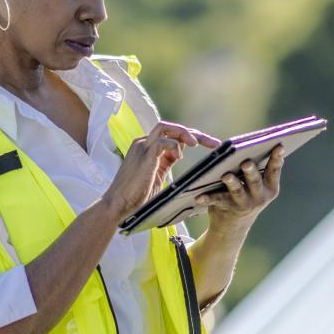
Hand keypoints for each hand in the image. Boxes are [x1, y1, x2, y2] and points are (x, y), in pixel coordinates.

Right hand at [105, 121, 219, 219]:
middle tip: (214, 143)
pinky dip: (173, 145)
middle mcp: (145, 144)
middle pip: (172, 128)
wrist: (118, 206)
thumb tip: (187, 168)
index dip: (193, 138)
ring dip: (184, 133)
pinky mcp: (143, 155)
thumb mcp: (157, 179)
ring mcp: (142, 147)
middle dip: (195, 133)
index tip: (212, 146)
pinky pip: (160, 141)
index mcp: (150, 149)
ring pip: (164, 127)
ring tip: (197, 144)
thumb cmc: (137, 198)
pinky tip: (179, 156)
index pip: (173, 135)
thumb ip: (167, 166)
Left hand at [199, 144, 283, 230]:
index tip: (279, 146)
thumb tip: (260, 142)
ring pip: (237, 191)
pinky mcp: (227, 208)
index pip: (274, 170)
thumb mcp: (259, 185)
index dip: (277, 158)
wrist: (235, 226)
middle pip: (255, 182)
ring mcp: (243, 204)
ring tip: (226, 175)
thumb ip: (261, 168)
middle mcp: (259, 197)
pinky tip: (199, 196)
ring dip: (232, 182)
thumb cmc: (248, 194)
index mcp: (270, 187)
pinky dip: (207, 198)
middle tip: (246, 162)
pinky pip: (216, 200)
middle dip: (251, 172)